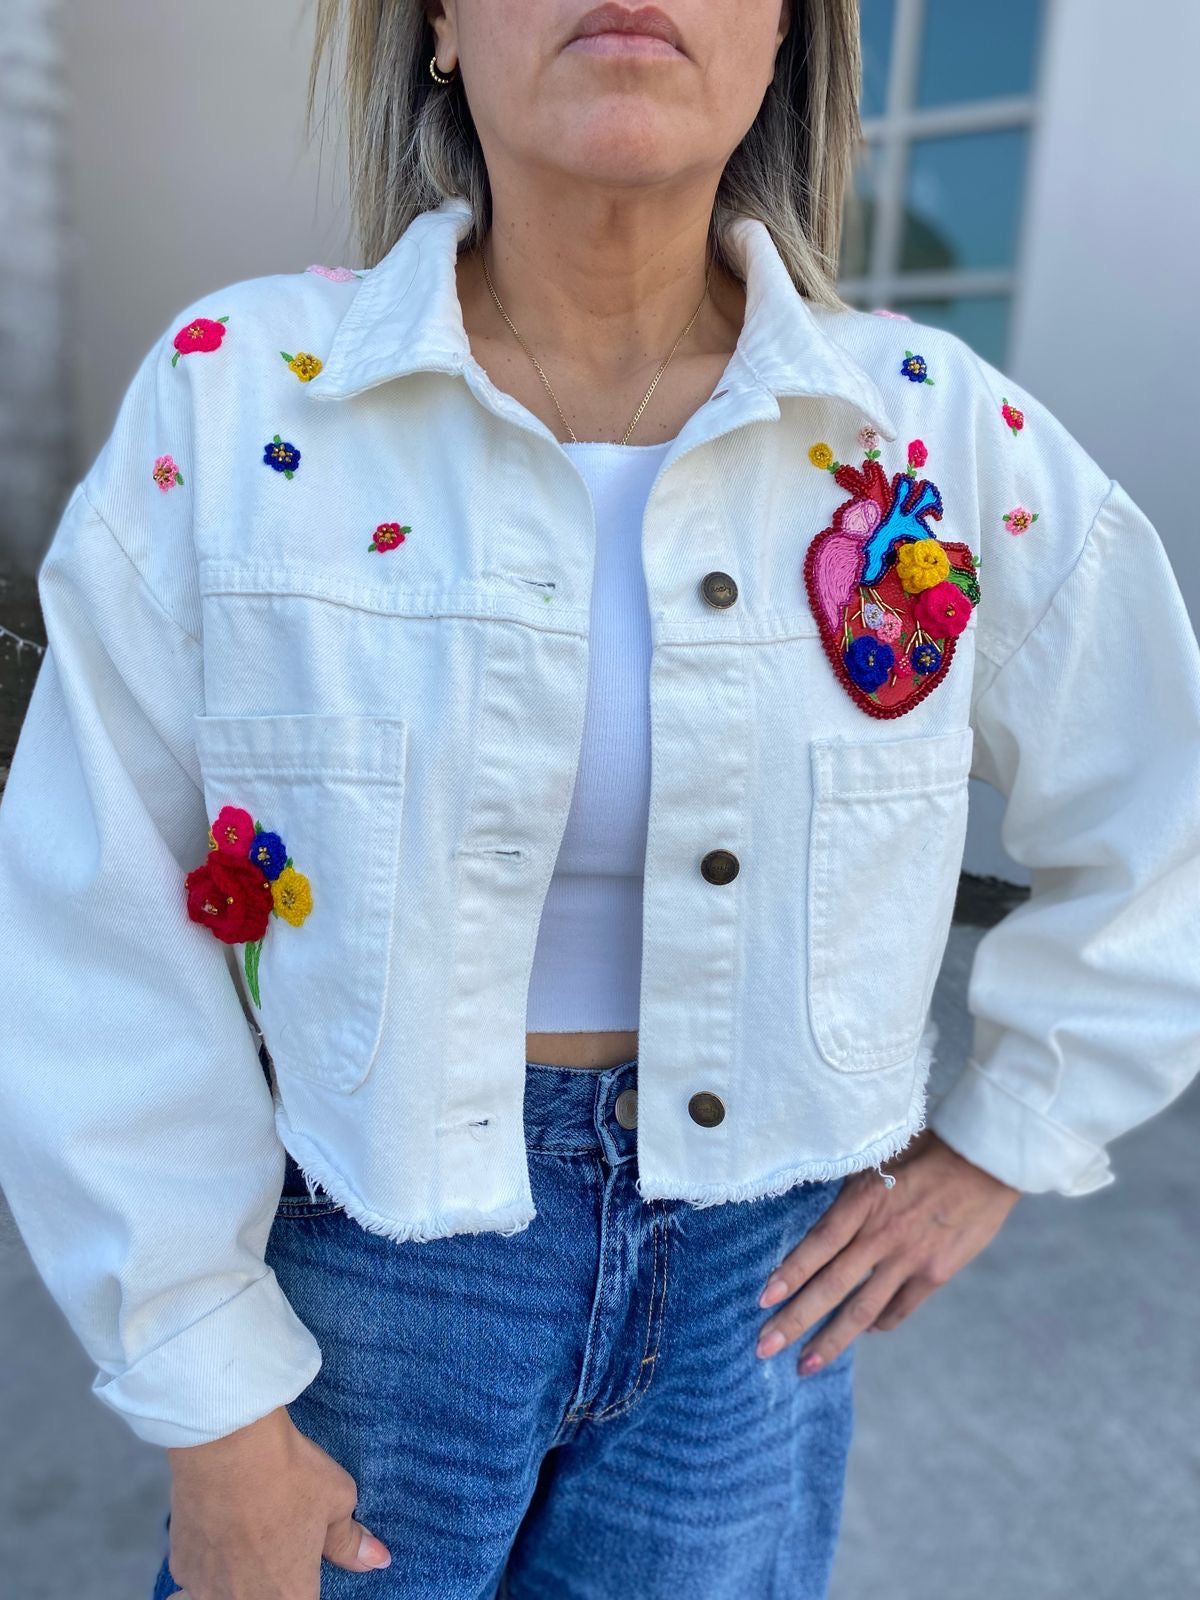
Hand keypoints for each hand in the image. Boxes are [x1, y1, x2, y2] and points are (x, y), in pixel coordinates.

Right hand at [164, 1404, 390, 1597]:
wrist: (228, 1445)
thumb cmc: (289, 1473)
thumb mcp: (336, 1501)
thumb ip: (350, 1541)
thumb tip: (377, 1560)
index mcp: (291, 1597)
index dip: (305, 1584)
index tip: (304, 1567)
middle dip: (271, 1584)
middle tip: (274, 1550)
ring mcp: (206, 1589)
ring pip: (222, 1597)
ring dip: (233, 1584)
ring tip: (244, 1551)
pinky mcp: (180, 1566)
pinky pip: (194, 1580)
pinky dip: (206, 1568)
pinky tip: (216, 1536)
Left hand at [755, 1129, 1019, 1372]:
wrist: (987, 1160)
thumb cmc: (930, 1148)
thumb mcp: (881, 1156)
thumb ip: (852, 1189)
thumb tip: (823, 1212)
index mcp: (864, 1201)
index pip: (817, 1245)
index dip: (789, 1274)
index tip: (763, 1300)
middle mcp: (883, 1235)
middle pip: (831, 1286)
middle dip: (794, 1320)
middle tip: (764, 1348)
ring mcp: (910, 1259)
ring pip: (862, 1309)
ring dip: (831, 1339)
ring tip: (806, 1365)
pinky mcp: (936, 1274)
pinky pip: (899, 1308)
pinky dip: (877, 1323)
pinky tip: (863, 1332)